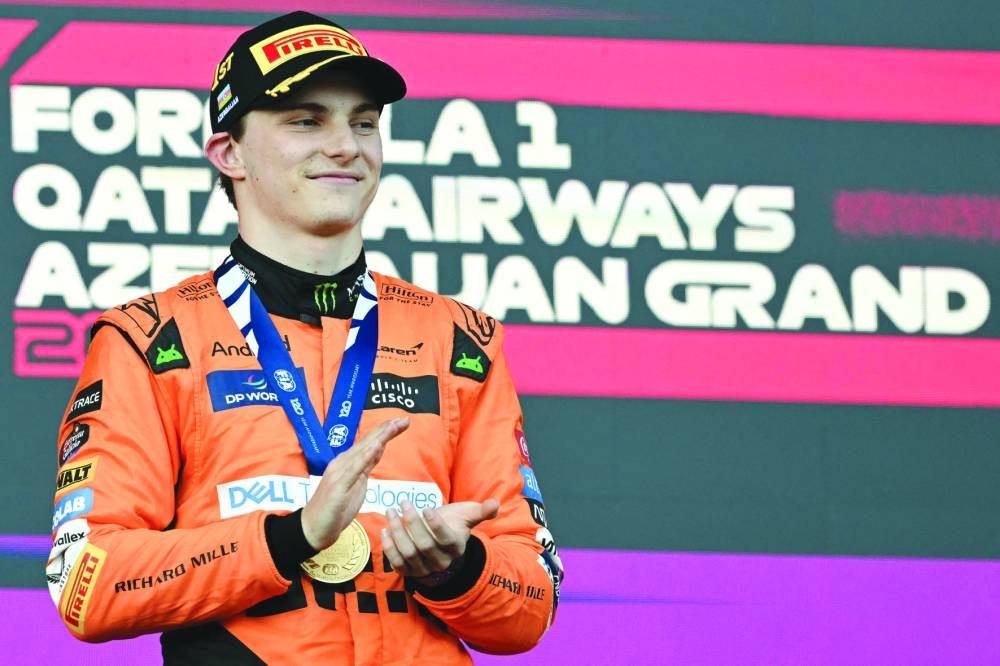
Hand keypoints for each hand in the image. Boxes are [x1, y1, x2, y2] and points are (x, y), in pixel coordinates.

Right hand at [301, 417, 408, 550]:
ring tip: (393, 426)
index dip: (386, 432)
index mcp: (348, 463)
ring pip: (362, 451)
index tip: (402, 422)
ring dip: (379, 437)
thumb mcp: (356, 484)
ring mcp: (339, 473)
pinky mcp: (338, 486)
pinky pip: (355, 469)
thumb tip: (377, 451)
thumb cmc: (335, 509)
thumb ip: (365, 467)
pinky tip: (376, 446)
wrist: (312, 528)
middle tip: (404, 419)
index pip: (370, 443)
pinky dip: (366, 456)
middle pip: (368, 442)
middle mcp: (342, 463)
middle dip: (387, 430)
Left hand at [381, 498, 499, 576]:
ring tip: (390, 512)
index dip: (435, 525)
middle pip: (424, 545)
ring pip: (408, 553)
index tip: (426, 508)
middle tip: (403, 503)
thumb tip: (496, 504)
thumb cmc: (454, 525)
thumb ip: (481, 511)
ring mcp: (424, 569)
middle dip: (412, 523)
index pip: (445, 538)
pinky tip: (385, 531)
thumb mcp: (467, 516)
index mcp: (455, 547)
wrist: (441, 547)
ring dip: (397, 532)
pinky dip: (388, 548)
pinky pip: (397, 563)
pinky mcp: (409, 572)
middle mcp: (441, 561)